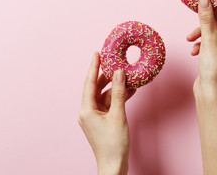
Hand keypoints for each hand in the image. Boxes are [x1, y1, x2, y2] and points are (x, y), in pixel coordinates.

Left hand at [78, 52, 135, 174]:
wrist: (113, 165)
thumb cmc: (114, 144)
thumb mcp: (118, 115)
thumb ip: (119, 93)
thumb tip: (119, 73)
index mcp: (86, 110)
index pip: (89, 83)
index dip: (94, 67)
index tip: (97, 53)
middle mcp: (87, 111)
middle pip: (96, 88)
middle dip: (106, 75)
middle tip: (114, 61)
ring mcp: (94, 116)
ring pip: (104, 96)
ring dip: (115, 87)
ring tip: (125, 75)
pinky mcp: (101, 120)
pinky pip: (108, 104)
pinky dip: (117, 97)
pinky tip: (129, 90)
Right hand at [187, 0, 216, 98]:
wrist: (209, 90)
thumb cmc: (214, 66)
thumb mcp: (208, 38)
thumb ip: (206, 18)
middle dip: (206, 21)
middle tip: (195, 14)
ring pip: (212, 32)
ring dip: (200, 33)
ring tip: (189, 39)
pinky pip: (209, 42)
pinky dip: (200, 43)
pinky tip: (193, 50)